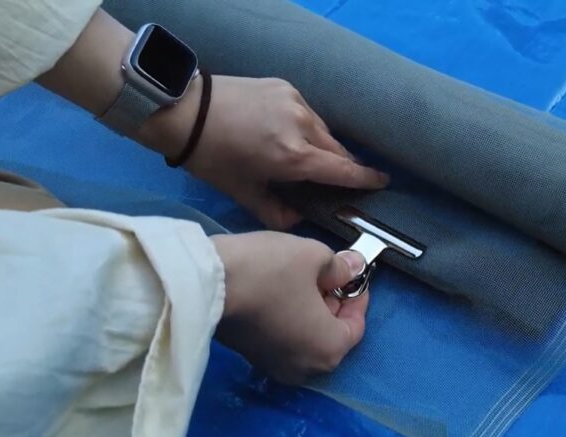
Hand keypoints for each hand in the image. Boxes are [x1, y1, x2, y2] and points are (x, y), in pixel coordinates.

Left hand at [142, 76, 388, 229]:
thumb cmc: (211, 158)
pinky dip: (304, 127)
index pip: (342, 170)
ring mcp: (294, 102)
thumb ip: (276, 213)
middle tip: (337, 180)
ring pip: (322, 131)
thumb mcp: (243, 193)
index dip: (365, 179)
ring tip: (303, 158)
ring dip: (320, 146)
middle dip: (340, 166)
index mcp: (293, 157)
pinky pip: (306, 113)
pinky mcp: (284, 87)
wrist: (184, 111)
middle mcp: (302, 126)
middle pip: (337, 151)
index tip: (381, 182)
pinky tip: (286, 134)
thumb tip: (298, 220)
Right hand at [210, 232, 368, 382]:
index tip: (352, 273)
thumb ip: (340, 267)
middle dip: (333, 302)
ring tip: (302, 278)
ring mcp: (275, 367)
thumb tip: (352, 268)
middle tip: (327, 273)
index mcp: (329, 351)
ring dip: (310, 310)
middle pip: (332, 334)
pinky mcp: (251, 358)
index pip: (356, 325)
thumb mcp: (313, 257)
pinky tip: (280, 292)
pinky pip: (283, 339)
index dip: (357, 295)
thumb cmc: (268, 272)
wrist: (203, 284)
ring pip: (306, 338)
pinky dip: (289, 319)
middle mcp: (305, 369)